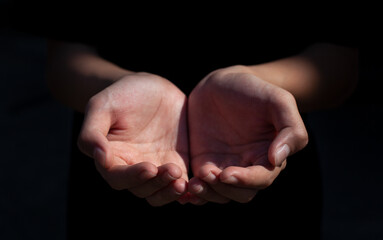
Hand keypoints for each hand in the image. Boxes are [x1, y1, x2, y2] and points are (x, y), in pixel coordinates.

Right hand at [77, 73, 188, 205]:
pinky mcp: (176, 162)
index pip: (118, 178)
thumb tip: (100, 158)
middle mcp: (133, 168)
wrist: (150, 87)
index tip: (149, 168)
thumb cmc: (121, 95)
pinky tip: (197, 185)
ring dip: (171, 191)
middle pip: (143, 189)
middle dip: (157, 184)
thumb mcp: (102, 106)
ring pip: (161, 191)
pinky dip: (188, 190)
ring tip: (183, 181)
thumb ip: (92, 132)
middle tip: (172, 171)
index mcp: (113, 158)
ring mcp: (156, 167)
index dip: (133, 177)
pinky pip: (181, 182)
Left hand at [187, 66, 307, 203]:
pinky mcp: (204, 162)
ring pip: (219, 193)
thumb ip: (290, 128)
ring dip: (207, 193)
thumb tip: (277, 159)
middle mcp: (247, 166)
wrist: (223, 83)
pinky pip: (200, 184)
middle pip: (239, 193)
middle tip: (206, 176)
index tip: (227, 173)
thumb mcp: (279, 100)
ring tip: (193, 183)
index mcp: (268, 156)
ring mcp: (224, 166)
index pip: (261, 179)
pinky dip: (193, 190)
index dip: (246, 181)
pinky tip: (184, 185)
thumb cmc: (255, 90)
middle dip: (224, 190)